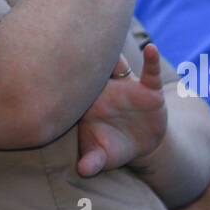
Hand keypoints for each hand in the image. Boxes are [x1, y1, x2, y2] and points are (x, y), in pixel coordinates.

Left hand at [76, 44, 167, 177]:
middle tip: (75, 38)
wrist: (141, 146)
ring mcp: (126, 87)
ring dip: (115, 53)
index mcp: (89, 102)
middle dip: (85, 53)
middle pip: (93, 67)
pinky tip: (151, 48)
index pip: (75, 85)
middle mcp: (105, 89)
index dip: (66, 73)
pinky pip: (150, 72)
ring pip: (119, 64)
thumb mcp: (103, 156)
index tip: (56, 62)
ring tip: (112, 38)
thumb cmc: (112, 148)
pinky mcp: (148, 90)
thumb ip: (93, 160)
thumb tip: (83, 170)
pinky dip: (152, 59)